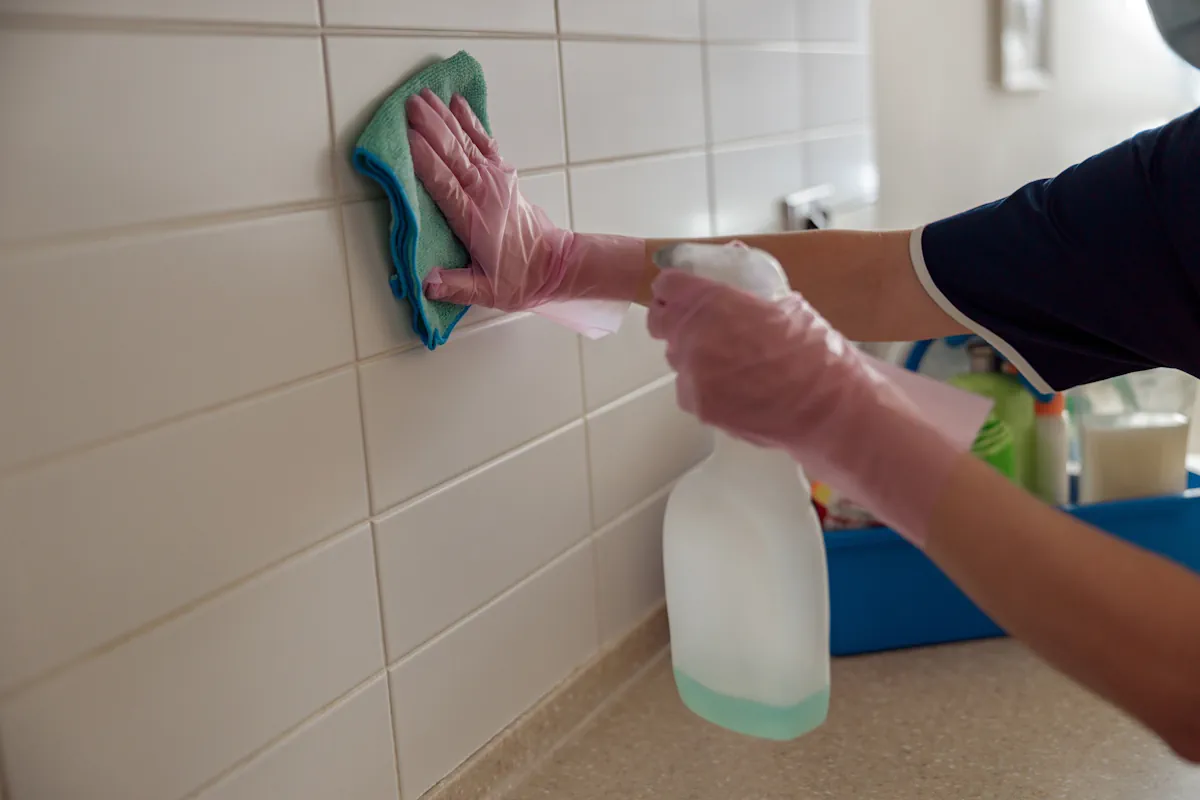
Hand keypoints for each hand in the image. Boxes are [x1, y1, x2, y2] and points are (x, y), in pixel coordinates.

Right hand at [406, 89, 643, 311]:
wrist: (553, 265)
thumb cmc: (518, 278)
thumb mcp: (487, 292)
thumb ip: (456, 287)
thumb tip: (427, 283)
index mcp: (475, 219)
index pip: (445, 185)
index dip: (426, 161)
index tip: (408, 139)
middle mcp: (485, 193)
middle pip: (453, 154)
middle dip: (430, 128)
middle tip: (408, 105)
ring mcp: (496, 179)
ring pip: (465, 142)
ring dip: (444, 118)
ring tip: (423, 96)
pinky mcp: (503, 173)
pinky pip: (483, 140)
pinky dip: (469, 120)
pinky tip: (456, 103)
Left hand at [647, 269, 962, 543]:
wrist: (827, 406)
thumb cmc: (815, 352)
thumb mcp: (784, 304)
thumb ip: (745, 295)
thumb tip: (733, 278)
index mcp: (713, 301)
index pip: (667, 285)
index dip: (673, 288)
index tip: (678, 292)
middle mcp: (694, 335)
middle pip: (661, 321)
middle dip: (676, 320)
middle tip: (698, 326)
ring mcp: (693, 374)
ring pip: (675, 357)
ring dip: (691, 356)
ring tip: (727, 362)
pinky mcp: (698, 405)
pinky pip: (688, 389)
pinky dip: (703, 387)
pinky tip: (734, 388)